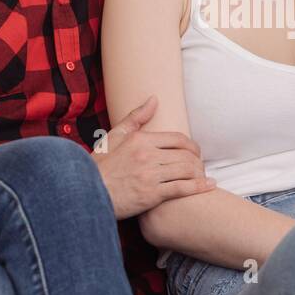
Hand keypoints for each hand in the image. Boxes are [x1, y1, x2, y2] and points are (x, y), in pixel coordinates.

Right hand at [93, 95, 215, 217]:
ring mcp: (150, 175)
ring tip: (203, 176)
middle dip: (197, 160)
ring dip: (199, 173)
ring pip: (187, 170)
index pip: (177, 138)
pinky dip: (199, 187)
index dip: (191, 145)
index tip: (195, 152)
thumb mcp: (113, 137)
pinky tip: (209, 185)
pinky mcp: (152, 195)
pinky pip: (182, 188)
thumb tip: (154, 99)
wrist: (84, 194)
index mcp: (140, 140)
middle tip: (200, 166)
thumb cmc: (98, 166)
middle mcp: (147, 156)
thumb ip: (135, 118)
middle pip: (186, 154)